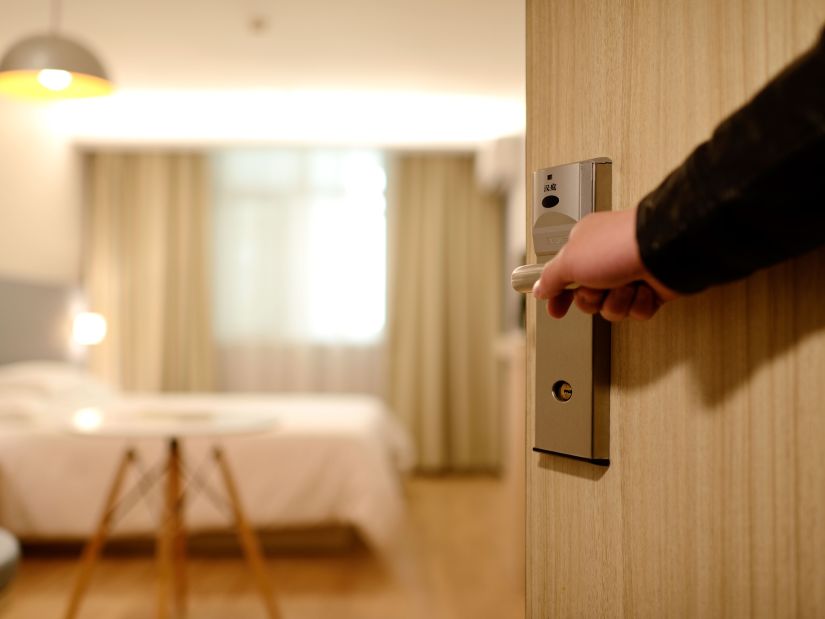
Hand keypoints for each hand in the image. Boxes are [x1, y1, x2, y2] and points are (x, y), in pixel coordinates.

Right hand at [532, 208, 677, 320]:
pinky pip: (637, 311)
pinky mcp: (652, 288)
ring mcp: (630, 274)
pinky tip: (644, 289)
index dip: (558, 296)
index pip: (563, 276)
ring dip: (618, 301)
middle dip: (593, 299)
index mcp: (585, 246)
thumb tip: (538, 288)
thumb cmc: (618, 246)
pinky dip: (640, 303)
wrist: (665, 250)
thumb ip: (549, 278)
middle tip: (598, 287)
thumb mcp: (569, 261)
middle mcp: (606, 260)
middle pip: (588, 298)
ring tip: (627, 284)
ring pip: (613, 308)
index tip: (555, 310)